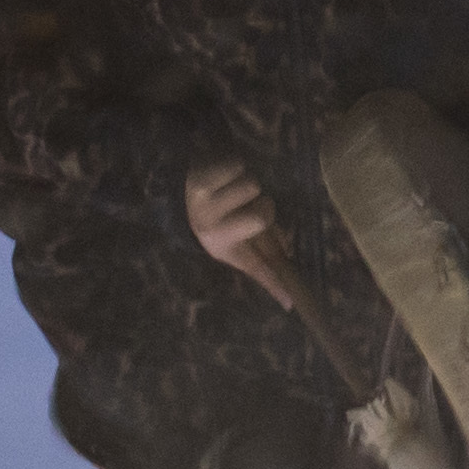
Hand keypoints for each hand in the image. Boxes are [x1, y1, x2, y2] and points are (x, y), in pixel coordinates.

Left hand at [187, 159, 291, 297]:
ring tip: (234, 191)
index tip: (290, 301)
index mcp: (223, 246)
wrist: (178, 196)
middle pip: (263, 215)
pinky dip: (237, 168)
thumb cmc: (216, 223)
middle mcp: (212, 227)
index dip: (274, 282)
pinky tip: (225, 176)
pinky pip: (237, 166)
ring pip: (253, 185)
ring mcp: (204, 202)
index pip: (256, 267)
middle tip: (251, 205)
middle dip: (264, 205)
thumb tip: (288, 299)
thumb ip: (265, 266)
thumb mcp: (235, 245)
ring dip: (249, 185)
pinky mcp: (201, 177)